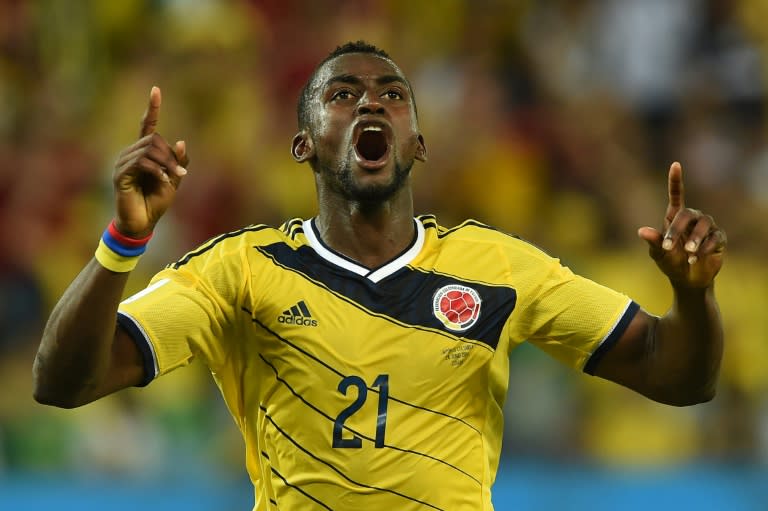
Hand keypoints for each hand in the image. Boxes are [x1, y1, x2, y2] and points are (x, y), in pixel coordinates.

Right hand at [113, 86, 188, 236]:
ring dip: (166, 164)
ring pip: (148, 149)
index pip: (147, 126)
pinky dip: (157, 170)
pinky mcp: (121, 175)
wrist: (143, 223)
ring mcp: (123, 163)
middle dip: (170, 156)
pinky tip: (163, 181)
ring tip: (172, 179)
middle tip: (179, 173)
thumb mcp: (174, 181)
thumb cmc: (156, 202)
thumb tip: (181, 141)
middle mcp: (131, 154)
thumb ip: (178, 162)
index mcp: (144, 153)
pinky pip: (142, 162)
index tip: (156, 90)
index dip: (152, 108)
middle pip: (153, 139)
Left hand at [638, 162, 725, 287]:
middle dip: (676, 230)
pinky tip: (695, 259)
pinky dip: (705, 248)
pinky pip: (716, 238)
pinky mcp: (719, 239)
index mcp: (674, 217)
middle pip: (688, 214)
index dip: (676, 180)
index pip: (677, 195)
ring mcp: (707, 228)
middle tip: (667, 246)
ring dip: (695, 239)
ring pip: (705, 224)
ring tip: (687, 253)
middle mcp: (692, 219)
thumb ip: (653, 242)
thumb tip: (641, 231)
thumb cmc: (669, 262)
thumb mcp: (659, 254)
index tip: (675, 164)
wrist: (687, 279)